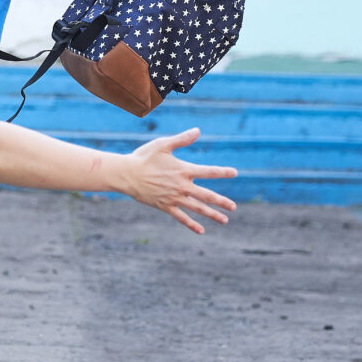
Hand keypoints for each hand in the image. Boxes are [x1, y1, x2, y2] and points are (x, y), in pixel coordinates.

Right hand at [120, 127, 237, 233]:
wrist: (127, 174)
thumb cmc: (144, 157)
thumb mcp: (163, 145)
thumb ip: (182, 139)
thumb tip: (198, 131)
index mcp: (183, 170)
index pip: (208, 171)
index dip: (222, 172)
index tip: (234, 173)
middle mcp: (182, 186)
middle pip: (207, 195)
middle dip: (221, 201)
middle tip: (233, 207)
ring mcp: (174, 198)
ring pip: (197, 208)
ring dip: (212, 214)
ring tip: (225, 220)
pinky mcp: (165, 206)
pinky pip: (181, 217)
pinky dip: (191, 224)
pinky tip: (201, 230)